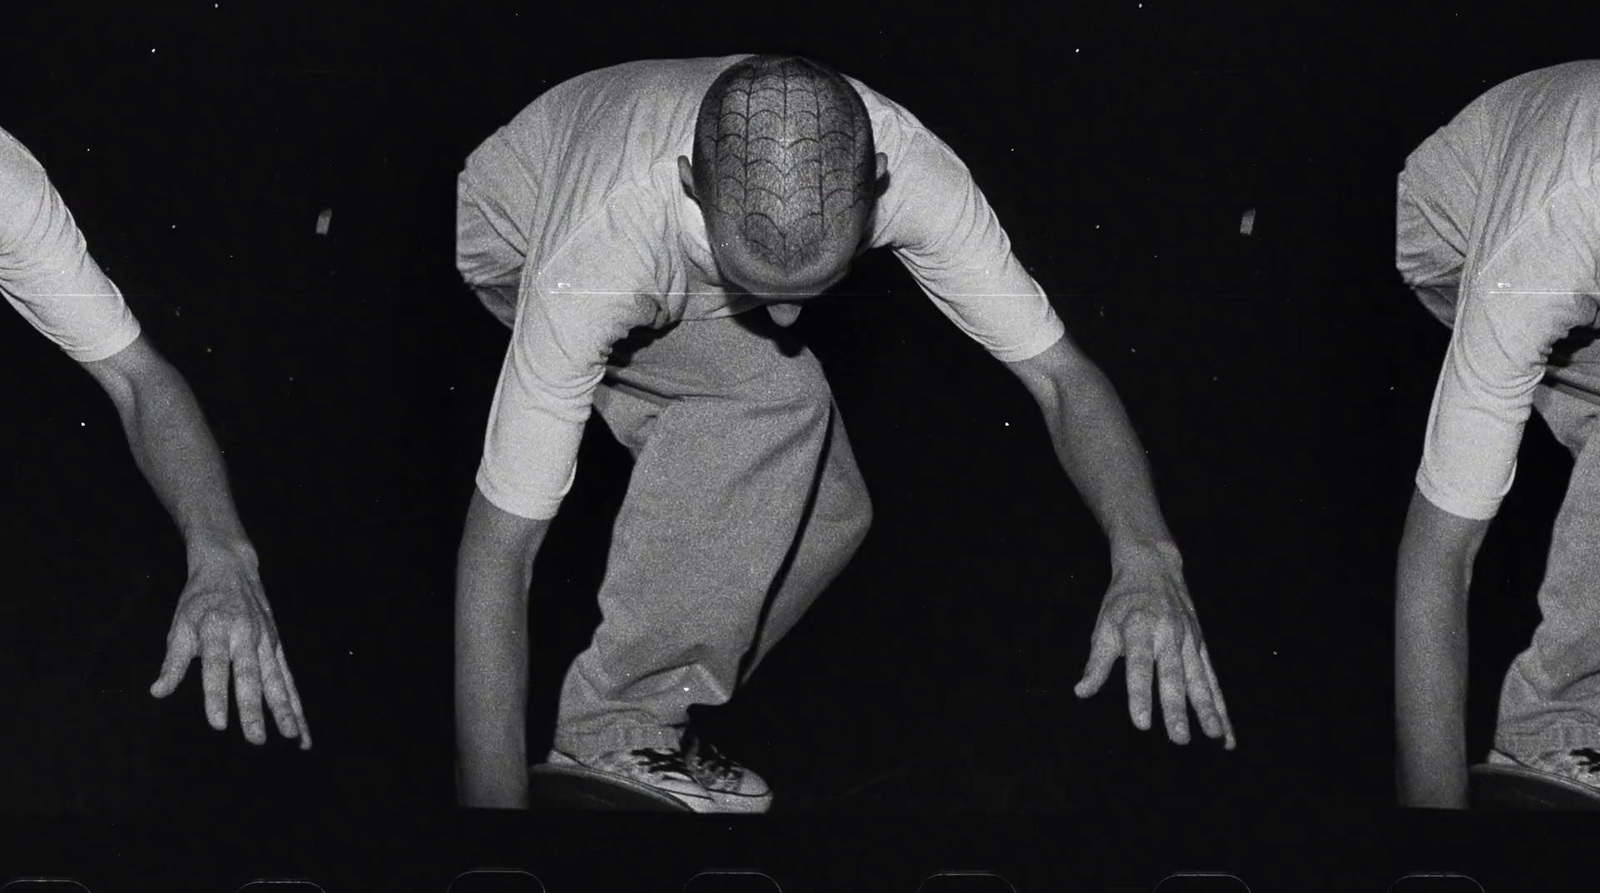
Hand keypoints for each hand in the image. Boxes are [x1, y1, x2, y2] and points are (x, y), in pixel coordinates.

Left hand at [149, 552, 310, 748]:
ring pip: (277, 680)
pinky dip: (297, 703)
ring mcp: (266, 641)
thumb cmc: (200, 601)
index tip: (219, 725)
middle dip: (254, 710)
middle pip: (251, 677)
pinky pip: (289, 679)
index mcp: (217, 628)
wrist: (232, 568)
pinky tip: (302, 728)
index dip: (217, 695)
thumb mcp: (180, 625)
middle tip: (256, 739)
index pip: (216, 667)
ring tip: (292, 737)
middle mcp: (246, 635)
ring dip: (286, 709)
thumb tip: (158, 692)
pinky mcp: (278, 647)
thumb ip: (172, 661)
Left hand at [1074, 542, 1234, 748]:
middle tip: (1179, 738)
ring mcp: (1189, 640)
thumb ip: (1096, 663)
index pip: (1139, 664)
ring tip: (1214, 737)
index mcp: (1140, 627)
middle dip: (1177, 708)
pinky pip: (1213, 680)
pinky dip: (1221, 706)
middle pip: (1173, 676)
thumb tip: (1081, 692)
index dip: (1140, 693)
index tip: (1141, 723)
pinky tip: (1225, 733)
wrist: (1154, 566)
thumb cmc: (1122, 602)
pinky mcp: (1202, 646)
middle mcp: (1168, 633)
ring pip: (1200, 679)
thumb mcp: (1104, 626)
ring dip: (1208, 709)